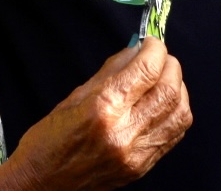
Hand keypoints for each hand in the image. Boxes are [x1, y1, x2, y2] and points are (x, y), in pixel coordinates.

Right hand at [0, 39, 190, 190]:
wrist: (40, 186)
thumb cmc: (49, 141)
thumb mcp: (74, 97)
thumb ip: (112, 71)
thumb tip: (137, 49)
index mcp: (103, 109)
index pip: (147, 70)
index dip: (155, 49)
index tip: (152, 43)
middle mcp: (123, 132)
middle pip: (169, 89)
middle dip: (170, 65)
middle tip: (160, 58)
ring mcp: (136, 153)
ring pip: (180, 112)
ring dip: (178, 89)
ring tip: (164, 80)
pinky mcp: (142, 166)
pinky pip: (175, 133)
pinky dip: (175, 112)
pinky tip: (163, 105)